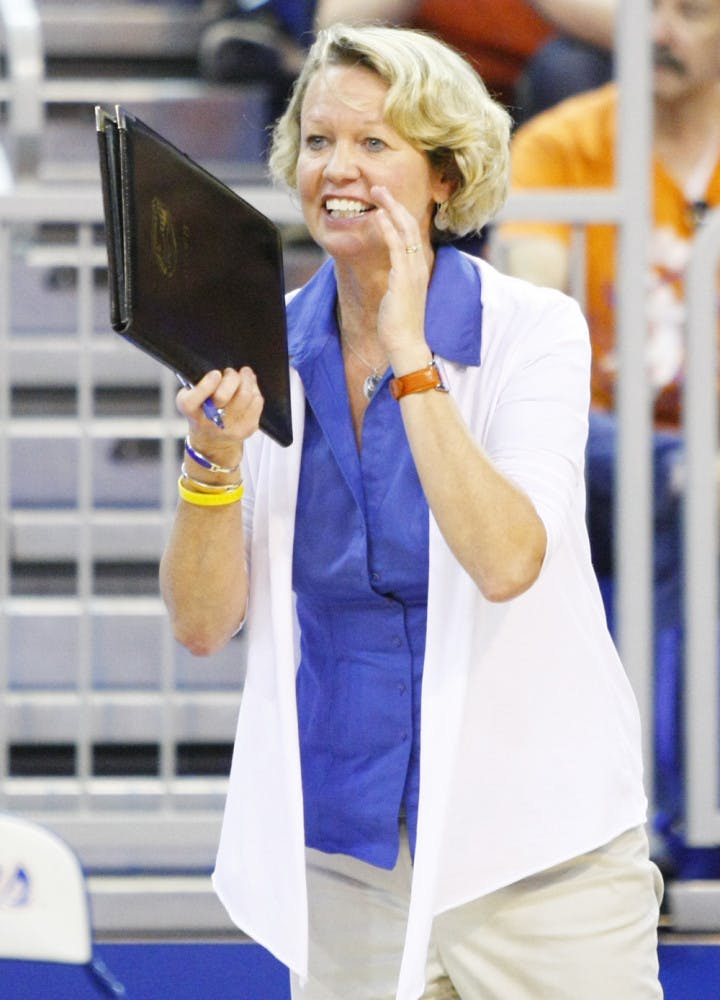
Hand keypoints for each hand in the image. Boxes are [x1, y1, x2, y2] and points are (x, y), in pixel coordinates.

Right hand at [175, 367, 263, 458]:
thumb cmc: (202, 409)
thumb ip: (203, 382)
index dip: (207, 384)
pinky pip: (257, 402)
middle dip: (231, 378)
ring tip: (244, 375)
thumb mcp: (192, 395)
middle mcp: (209, 422)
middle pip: (223, 395)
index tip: (215, 374)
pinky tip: (250, 389)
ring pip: (244, 396)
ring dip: (247, 380)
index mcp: (190, 410)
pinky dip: (255, 391)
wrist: (213, 439)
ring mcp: (229, 428)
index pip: (193, 399)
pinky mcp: (247, 428)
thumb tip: (229, 371)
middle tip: (231, 372)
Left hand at [371, 185, 432, 372]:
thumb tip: (391, 271)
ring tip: (376, 192)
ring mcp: (413, 270)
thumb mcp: (399, 294)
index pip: (411, 232)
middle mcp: (419, 264)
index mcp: (418, 267)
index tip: (384, 200)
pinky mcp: (404, 278)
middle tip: (378, 187)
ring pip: (405, 229)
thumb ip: (398, 278)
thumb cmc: (400, 323)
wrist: (405, 343)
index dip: (399, 213)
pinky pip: (397, 247)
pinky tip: (378, 216)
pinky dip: (388, 229)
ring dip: (390, 208)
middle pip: (410, 223)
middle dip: (394, 202)